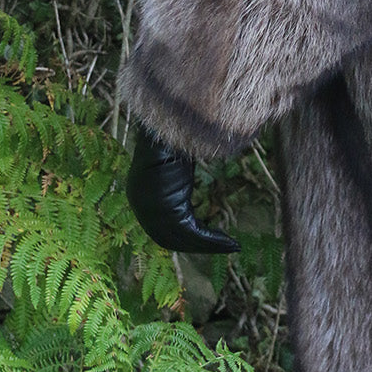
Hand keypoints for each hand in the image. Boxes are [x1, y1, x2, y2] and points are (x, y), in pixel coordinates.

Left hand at [126, 124, 239, 254]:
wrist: (171, 125)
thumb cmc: (174, 136)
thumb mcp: (173, 161)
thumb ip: (176, 177)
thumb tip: (186, 180)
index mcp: (140, 195)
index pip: (160, 227)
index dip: (183, 237)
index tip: (206, 238)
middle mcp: (142, 206)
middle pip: (169, 239)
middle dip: (198, 246)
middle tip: (222, 246)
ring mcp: (153, 210)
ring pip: (182, 240)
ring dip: (208, 246)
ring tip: (231, 246)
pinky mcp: (169, 210)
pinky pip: (192, 233)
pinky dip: (212, 240)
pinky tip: (229, 242)